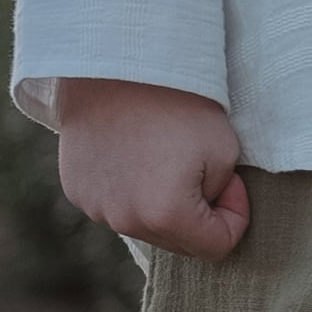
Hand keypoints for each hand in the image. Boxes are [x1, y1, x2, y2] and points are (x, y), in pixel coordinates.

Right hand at [54, 78, 248, 256]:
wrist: (119, 65)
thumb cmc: (180, 104)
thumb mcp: (225, 151)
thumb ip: (221, 196)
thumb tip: (203, 210)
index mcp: (167, 215)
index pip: (216, 246)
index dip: (234, 216)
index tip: (232, 182)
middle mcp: (125, 221)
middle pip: (179, 242)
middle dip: (199, 215)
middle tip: (201, 169)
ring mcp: (95, 207)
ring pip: (146, 226)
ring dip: (163, 206)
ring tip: (165, 158)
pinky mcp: (77, 191)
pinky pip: (116, 206)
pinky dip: (132, 193)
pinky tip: (135, 157)